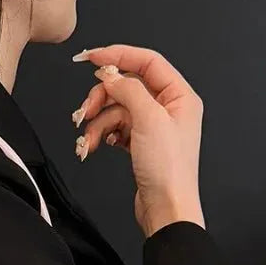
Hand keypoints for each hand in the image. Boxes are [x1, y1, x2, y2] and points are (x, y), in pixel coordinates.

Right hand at [71, 45, 205, 238]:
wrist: (166, 208)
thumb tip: (111, 75)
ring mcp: (154, 128)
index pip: (147, 62)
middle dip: (102, 98)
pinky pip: (116, 129)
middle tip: (85, 111)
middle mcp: (169, 108)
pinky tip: (96, 145)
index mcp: (180, 95)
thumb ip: (129, 90)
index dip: (119, 56)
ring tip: (88, 138)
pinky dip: (103, 135)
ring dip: (98, 122)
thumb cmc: (169, 170)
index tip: (92, 58)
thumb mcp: (149, 119)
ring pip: (117, 110)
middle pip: (127, 87)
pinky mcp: (141, 145)